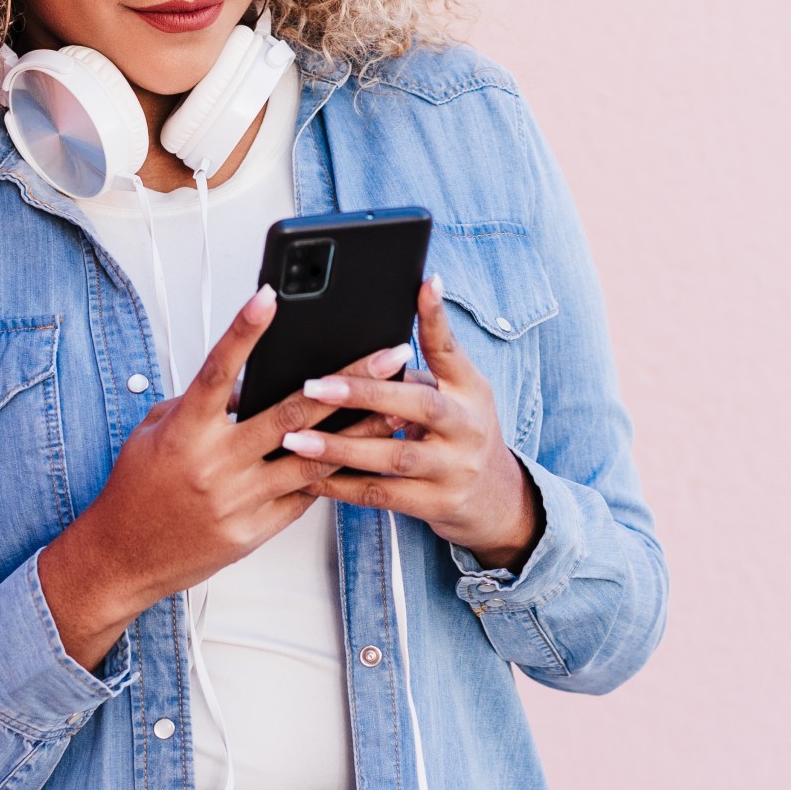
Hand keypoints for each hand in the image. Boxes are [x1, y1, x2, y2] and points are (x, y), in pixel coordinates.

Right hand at [37, 285, 405, 669]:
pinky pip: (303, 495)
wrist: (123, 558)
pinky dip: (332, 472)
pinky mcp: (255, 530)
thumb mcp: (155, 431)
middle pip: (293, 413)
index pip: (219, 370)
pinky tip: (364, 455)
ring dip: (361, 430)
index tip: (270, 295)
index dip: (244, 331)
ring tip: (398, 407)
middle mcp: (216, 463)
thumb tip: (248, 384)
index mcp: (185, 431)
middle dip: (348, 380)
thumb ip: (199, 403)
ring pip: (314, 457)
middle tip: (388, 353)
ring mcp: (239, 499)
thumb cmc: (138, 488)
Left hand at [284, 276, 543, 572]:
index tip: (423, 284)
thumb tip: (386, 331)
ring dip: (339, 447)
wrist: (496, 500)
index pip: (452, 349)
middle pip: (418, 404)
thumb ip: (427, 365)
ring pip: (392, 456)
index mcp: (471, 391)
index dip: (437, 318)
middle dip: (362, 393)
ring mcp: (453, 470)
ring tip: (294, 438)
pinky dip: (342, 485)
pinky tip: (308, 476)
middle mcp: (467, 427)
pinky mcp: (436, 505)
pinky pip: (381, 495)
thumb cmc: (463, 435)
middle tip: (313, 386)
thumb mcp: (461, 392)